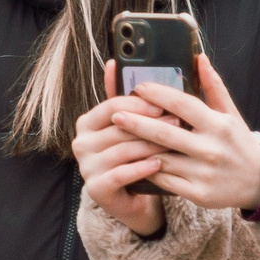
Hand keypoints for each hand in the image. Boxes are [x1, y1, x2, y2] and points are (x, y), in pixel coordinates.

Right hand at [72, 63, 165, 236]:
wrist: (132, 198)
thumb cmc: (133, 156)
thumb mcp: (130, 126)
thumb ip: (124, 98)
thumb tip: (114, 62)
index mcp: (86, 122)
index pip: (111, 106)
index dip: (138, 104)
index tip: (163, 104)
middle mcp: (81, 143)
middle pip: (119, 128)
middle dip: (151, 125)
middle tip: (178, 123)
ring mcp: (86, 167)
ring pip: (122, 151)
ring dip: (150, 146)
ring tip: (174, 144)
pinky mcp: (96, 188)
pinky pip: (120, 175)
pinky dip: (141, 169)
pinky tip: (158, 164)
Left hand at [104, 53, 259, 213]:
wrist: (259, 182)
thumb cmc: (238, 143)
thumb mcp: (231, 114)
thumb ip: (214, 87)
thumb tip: (199, 58)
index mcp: (219, 125)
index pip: (183, 105)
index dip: (159, 95)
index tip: (138, 87)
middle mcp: (211, 149)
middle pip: (165, 133)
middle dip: (137, 122)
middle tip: (116, 114)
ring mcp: (203, 173)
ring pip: (161, 159)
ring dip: (138, 148)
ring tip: (119, 138)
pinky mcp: (197, 193)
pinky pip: (164, 180)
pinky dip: (148, 170)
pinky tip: (135, 160)